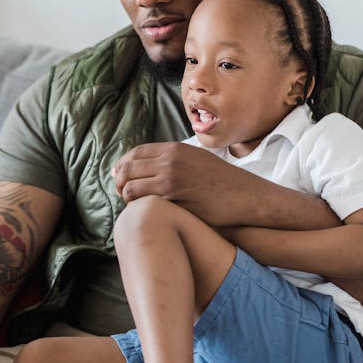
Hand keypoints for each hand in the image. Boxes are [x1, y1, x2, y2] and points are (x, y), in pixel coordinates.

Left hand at [114, 142, 257, 226]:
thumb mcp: (196, 159)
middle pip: (127, 170)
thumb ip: (173, 158)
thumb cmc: (221, 181)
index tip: (118, 176)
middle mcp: (169, 161)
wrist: (244, 195)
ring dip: (127, 199)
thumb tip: (149, 165)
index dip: (122, 165)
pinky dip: (139, 209)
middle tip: (121, 194)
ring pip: (130, 189)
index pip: (135, 153)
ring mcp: (171, 180)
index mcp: (174, 149)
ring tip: (133, 205)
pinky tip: (145, 214)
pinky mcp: (174, 200)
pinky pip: (144, 204)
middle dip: (119, 183)